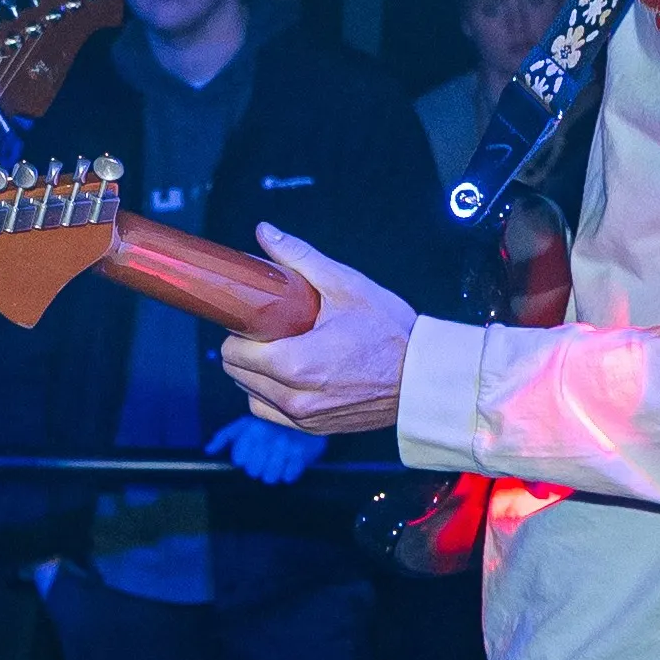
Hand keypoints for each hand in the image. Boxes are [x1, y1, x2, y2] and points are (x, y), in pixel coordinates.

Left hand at [206, 412, 324, 488]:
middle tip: (266, 459)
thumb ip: (224, 437)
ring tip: (277, 462)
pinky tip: (289, 463)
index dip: (244, 460)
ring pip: (270, 478)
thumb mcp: (244, 424)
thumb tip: (208, 451)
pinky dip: (288, 473)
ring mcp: (286, 446)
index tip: (251, 454)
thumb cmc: (268, 423)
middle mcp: (268, 437)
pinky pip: (289, 477)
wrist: (303, 414)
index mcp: (252, 429)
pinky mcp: (301, 454)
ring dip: (273, 473)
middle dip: (258, 468)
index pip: (239, 460)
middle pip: (253, 472)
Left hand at [222, 226, 415, 437]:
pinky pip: (271, 412)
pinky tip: (290, 375)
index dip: (239, 329)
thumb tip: (264, 231)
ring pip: (250, 393)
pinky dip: (270, 394)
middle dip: (245, 348)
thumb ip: (300, 257)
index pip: (234, 352)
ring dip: (256, 372)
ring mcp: (304, 418)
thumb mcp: (346, 285)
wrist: (426, 378)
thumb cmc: (391, 331)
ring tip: (282, 350)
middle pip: (237, 373)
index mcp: (295, 363)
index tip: (256, 316)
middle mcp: (295, 397)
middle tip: (271, 329)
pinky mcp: (314, 428)